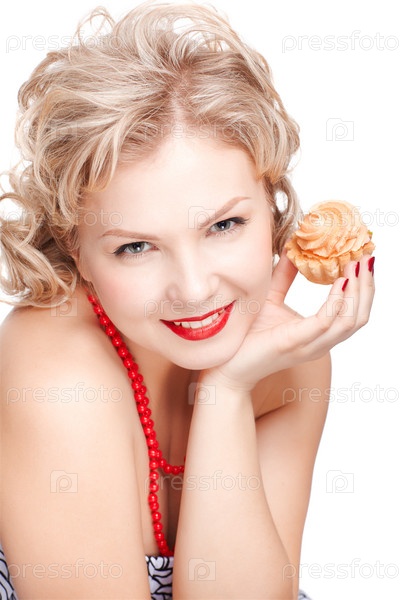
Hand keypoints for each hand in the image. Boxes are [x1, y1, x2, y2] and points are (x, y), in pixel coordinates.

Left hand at [202, 252, 374, 390]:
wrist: (226, 366)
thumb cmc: (247, 336)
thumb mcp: (271, 298)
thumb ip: (283, 277)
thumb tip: (293, 249)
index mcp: (317, 334)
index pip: (352, 313)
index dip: (362, 287)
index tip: (363, 260)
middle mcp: (319, 342)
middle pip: (358, 317)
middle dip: (367, 287)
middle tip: (367, 258)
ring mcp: (309, 345)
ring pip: (349, 321)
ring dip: (358, 292)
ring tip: (357, 265)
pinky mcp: (294, 342)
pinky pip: (325, 322)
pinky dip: (336, 301)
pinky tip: (339, 282)